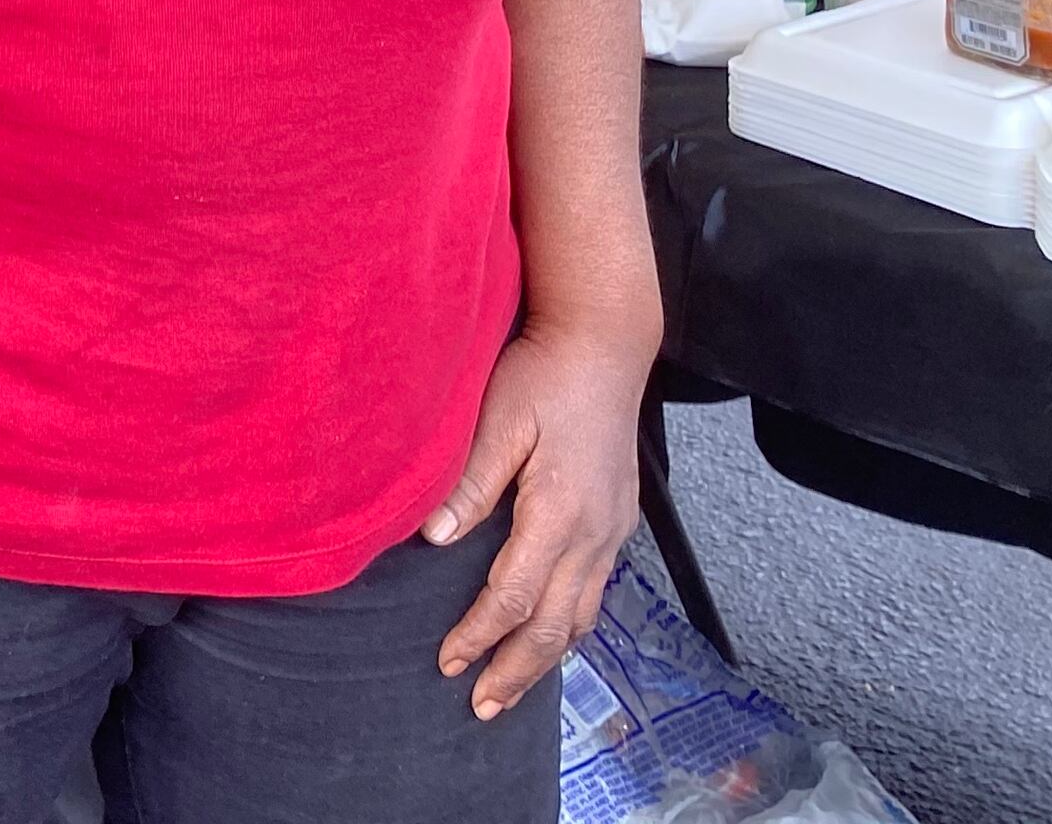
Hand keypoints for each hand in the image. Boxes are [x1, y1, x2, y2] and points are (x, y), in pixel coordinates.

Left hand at [428, 320, 653, 719]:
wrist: (605, 345)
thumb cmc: (544, 374)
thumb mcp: (498, 420)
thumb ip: (469, 484)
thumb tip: (434, 539)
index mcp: (559, 513)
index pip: (513, 596)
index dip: (478, 634)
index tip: (447, 662)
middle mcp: (594, 533)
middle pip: (554, 625)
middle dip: (516, 670)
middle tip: (481, 706)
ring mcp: (612, 530)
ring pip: (581, 616)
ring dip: (546, 657)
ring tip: (513, 687)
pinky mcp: (617, 521)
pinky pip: (594, 591)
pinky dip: (569, 625)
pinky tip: (550, 634)